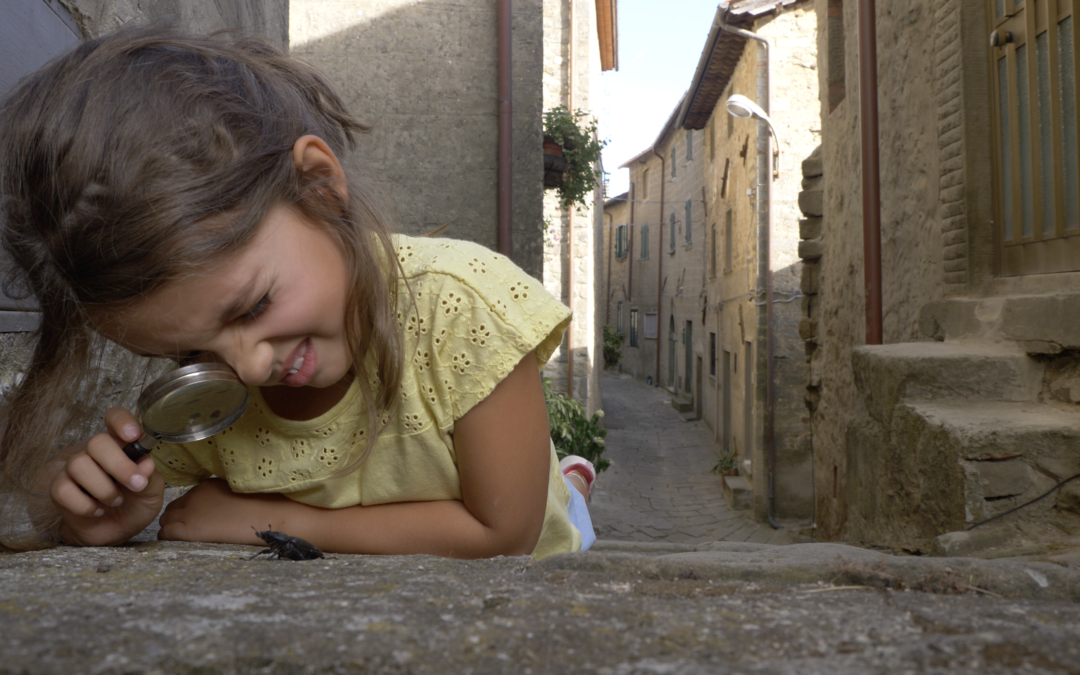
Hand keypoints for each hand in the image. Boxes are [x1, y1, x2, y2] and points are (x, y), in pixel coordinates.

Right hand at [48, 407, 164, 546]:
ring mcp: (74, 469)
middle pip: (96, 441)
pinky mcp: (59, 489)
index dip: (121, 421)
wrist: (116, 532)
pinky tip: (97, 510)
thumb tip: (146, 464)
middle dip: (119, 464)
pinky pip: (63, 490)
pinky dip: (85, 505)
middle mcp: (96, 452)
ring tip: (116, 501)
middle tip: (136, 484)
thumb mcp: (152, 492)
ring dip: (103, 488)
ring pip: (79, 465)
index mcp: (121, 445)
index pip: (114, 418)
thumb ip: (151, 477)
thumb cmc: (136, 504)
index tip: (132, 435)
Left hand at [158, 478, 288, 545]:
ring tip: (183, 539)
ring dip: (171, 529)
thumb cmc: (260, 506)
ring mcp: (190, 513)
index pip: (183, 499)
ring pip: (165, 521)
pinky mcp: (189, 530)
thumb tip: (215, 506)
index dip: (185, 511)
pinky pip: (166, 534)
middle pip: (171, 509)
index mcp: (205, 486)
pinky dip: (169, 538)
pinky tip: (180, 543)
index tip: (193, 520)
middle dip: (175, 519)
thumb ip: (220, 496)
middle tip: (186, 531)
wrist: (267, 517)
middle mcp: (194, 497)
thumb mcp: (236, 492)